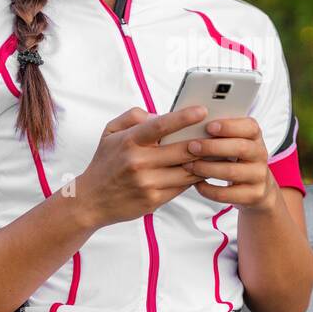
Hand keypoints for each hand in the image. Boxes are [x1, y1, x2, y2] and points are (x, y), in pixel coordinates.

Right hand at [75, 105, 208, 228]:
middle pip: (182, 150)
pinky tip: (203, 169)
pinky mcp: (154, 200)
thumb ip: (134, 116)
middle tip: (221, 134)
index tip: (203, 110)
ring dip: (205, 161)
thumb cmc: (105, 162)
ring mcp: (147, 183)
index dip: (184, 117)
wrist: (91, 200)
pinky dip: (194, 177)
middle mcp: (139, 162)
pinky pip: (182, 186)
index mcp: (129, 141)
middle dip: (204, 142)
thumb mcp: (110, 132)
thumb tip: (160, 114)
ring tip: (220, 152)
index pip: (161, 125)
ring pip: (187, 170)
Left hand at [180, 116, 276, 210]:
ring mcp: (259, 176)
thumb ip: (220, 133)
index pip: (250, 127)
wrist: (258, 188)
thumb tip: (192, 122)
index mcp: (255, 137)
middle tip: (191, 146)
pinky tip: (197, 184)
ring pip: (232, 172)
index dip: (229, 126)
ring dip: (207, 168)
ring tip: (189, 165)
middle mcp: (260, 155)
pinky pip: (228, 194)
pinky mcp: (253, 196)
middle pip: (241, 148)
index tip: (208, 126)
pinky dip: (209, 189)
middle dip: (213, 147)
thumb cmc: (236, 159)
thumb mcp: (235, 142)